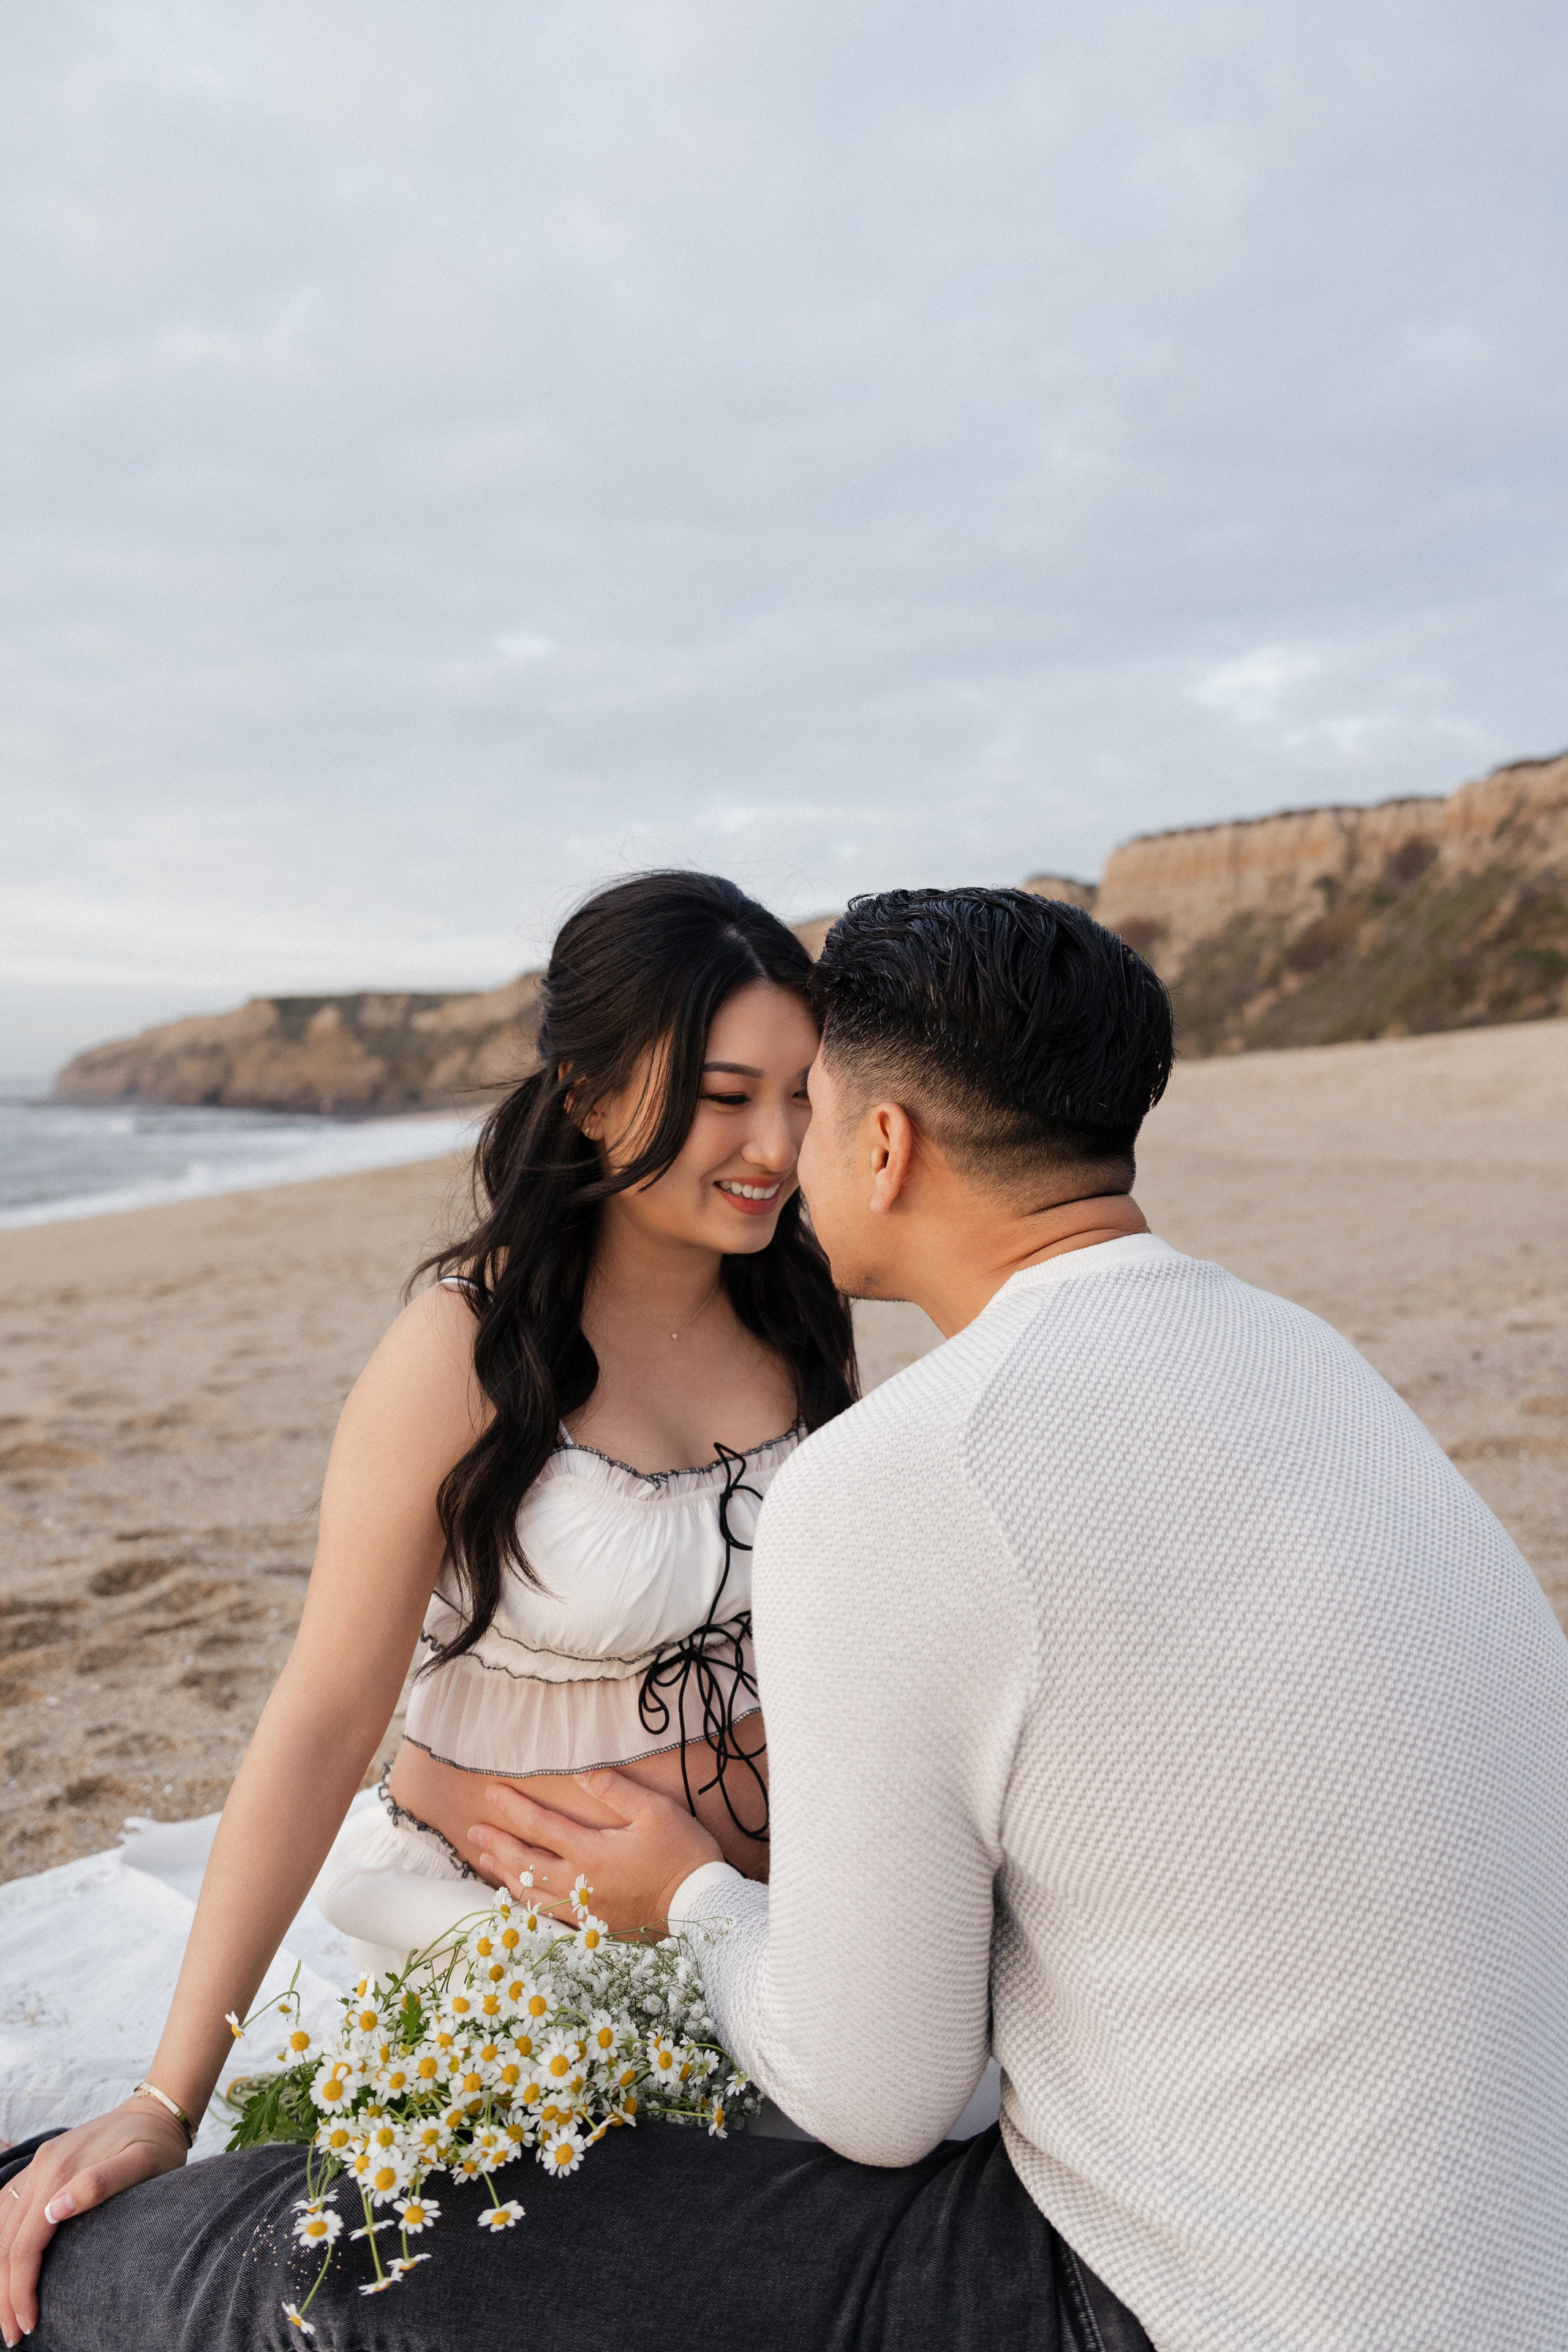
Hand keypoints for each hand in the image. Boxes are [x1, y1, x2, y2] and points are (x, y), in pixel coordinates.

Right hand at [0, 2100, 188, 2343]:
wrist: (157, 2111)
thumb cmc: (156, 2144)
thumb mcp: (143, 2162)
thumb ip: (102, 2183)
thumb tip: (55, 2211)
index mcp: (60, 2169)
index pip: (25, 2244)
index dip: (21, 2289)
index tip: (28, 2325)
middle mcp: (41, 2166)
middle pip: (6, 2242)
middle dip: (5, 2293)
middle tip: (13, 2335)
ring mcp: (37, 2165)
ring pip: (0, 2227)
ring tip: (7, 2310)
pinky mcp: (41, 2166)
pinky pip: (6, 2206)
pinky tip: (3, 2264)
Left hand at [470, 1771, 723, 1936]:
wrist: (698, 1904)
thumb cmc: (681, 1854)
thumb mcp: (655, 1810)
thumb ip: (616, 1790)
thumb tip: (582, 1774)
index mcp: (590, 1852)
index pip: (540, 1825)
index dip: (513, 1807)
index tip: (491, 1793)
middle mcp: (579, 1883)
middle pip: (526, 1861)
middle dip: (497, 1842)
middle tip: (473, 1829)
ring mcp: (583, 1909)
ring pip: (531, 1892)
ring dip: (505, 1873)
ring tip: (486, 1858)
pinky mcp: (592, 1927)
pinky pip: (547, 1914)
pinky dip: (525, 1902)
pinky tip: (519, 1895)